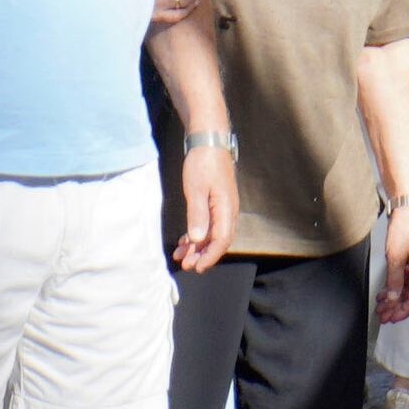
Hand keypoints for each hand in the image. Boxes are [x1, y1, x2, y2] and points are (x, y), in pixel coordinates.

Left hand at [172, 146, 235, 273]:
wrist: (209, 140)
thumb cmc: (203, 163)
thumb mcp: (196, 189)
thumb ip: (197, 215)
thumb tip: (199, 239)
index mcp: (226, 208)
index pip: (222, 240)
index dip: (210, 256)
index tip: (197, 267)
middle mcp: (228, 210)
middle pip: (218, 240)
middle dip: (202, 255)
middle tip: (186, 265)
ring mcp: (222, 207)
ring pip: (212, 234)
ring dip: (197, 247)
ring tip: (181, 257)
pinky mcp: (215, 202)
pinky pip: (208, 224)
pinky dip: (196, 234)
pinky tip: (184, 241)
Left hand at [375, 204, 408, 324]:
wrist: (405, 211)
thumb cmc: (405, 230)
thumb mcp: (396, 257)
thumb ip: (395, 280)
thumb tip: (394, 299)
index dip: (403, 311)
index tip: (391, 318)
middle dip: (396, 308)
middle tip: (382, 316)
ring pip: (404, 290)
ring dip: (393, 300)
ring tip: (380, 307)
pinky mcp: (407, 262)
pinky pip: (401, 281)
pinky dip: (392, 289)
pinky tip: (383, 294)